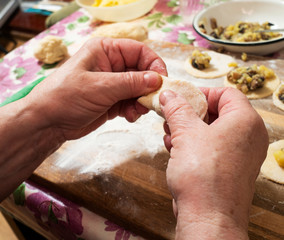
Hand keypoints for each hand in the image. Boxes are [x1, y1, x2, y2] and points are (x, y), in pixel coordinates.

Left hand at [0, 38, 166, 200]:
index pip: (139, 51)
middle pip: (142, 72)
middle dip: (148, 87)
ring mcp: (112, 84)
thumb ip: (130, 83)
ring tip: (137, 111)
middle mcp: (111, 65)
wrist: (49, 123)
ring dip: (142, 101)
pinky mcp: (112, 101)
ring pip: (139, 89)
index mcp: (105, 51)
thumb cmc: (66, 97)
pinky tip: (130, 116)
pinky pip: (132, 102)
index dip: (153, 64)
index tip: (162, 81)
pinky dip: (135, 109)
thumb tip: (156, 80)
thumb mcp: (100, 87)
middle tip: (150, 101)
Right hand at [160, 87, 267, 239]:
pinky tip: (174, 149)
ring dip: (187, 130)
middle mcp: (247, 137)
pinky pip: (210, 148)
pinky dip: (192, 145)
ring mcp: (239, 154)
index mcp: (245, 121)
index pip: (226, 93)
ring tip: (169, 134)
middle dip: (190, 114)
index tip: (182, 98)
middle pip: (217, 112)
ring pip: (210, 131)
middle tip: (172, 116)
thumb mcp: (185, 132)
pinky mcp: (228, 168)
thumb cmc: (202, 174)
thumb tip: (169, 94)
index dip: (202, 93)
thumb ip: (177, 108)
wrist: (208, 217)